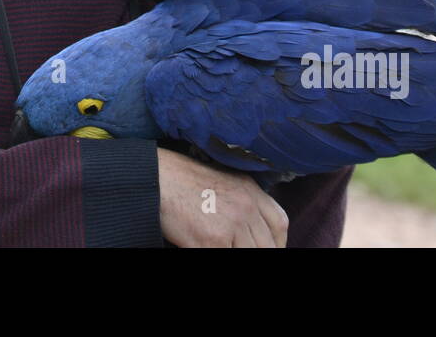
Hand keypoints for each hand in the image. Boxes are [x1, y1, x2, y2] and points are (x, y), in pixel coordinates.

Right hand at [156, 147, 287, 246]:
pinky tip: (204, 248)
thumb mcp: (223, 182)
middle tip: (238, 249)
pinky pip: (224, 257)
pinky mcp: (212, 241)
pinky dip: (215, 254)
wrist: (155, 178)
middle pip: (267, 246)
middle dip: (258, 252)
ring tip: (218, 246)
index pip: (280, 223)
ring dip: (234, 252)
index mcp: (250, 190)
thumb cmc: (181, 180)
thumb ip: (243, 202)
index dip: (278, 243)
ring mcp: (230, 225)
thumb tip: (250, 232)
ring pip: (248, 254)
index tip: (270, 249)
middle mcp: (245, 207)